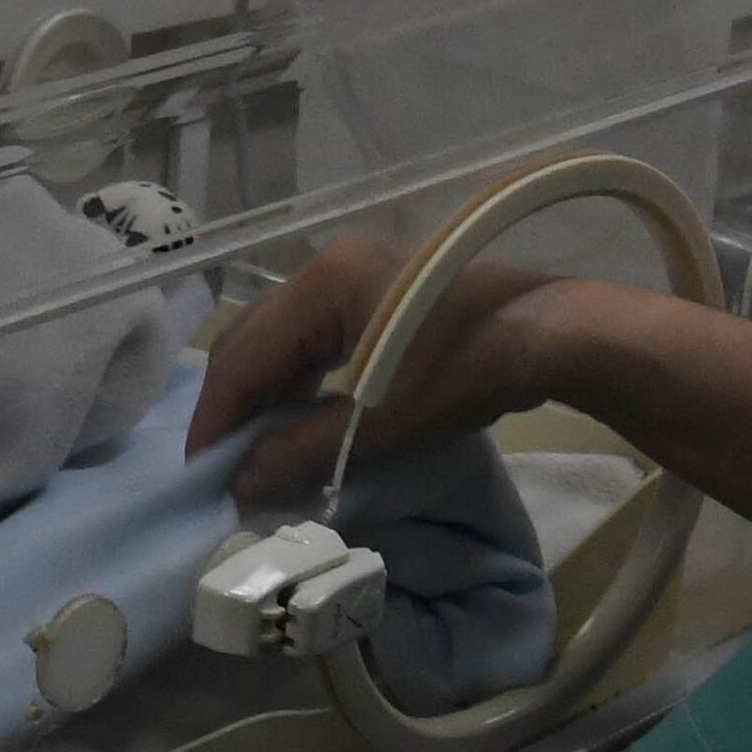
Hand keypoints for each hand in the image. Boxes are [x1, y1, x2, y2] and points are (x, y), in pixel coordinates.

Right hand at [189, 233, 579, 508]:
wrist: (551, 336)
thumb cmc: (462, 373)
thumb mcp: (377, 423)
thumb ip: (299, 450)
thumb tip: (241, 486)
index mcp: (317, 284)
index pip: (241, 356)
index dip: (215, 420)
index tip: (200, 474)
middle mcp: (325, 265)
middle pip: (254, 339)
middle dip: (234, 406)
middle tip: (222, 466)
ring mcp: (354, 271)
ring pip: (284, 337)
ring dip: (267, 393)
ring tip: (257, 450)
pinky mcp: (380, 288)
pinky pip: (317, 334)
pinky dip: (301, 377)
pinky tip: (300, 416)